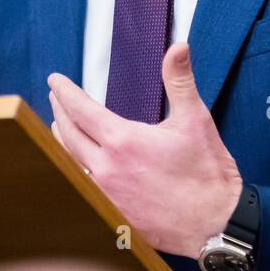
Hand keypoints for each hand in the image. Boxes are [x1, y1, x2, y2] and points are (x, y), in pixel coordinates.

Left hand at [48, 41, 243, 257]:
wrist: (214, 223)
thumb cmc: (207, 172)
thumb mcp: (195, 119)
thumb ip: (180, 80)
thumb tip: (178, 47)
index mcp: (123, 141)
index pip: (80, 110)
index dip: (65, 92)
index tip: (55, 81)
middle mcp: (107, 169)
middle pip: (68, 135)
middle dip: (59, 112)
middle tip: (55, 98)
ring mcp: (106, 195)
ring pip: (69, 163)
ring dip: (62, 141)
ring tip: (60, 127)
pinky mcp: (111, 214)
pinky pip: (81, 187)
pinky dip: (73, 169)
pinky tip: (77, 166)